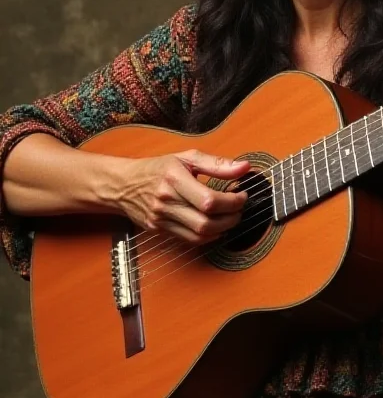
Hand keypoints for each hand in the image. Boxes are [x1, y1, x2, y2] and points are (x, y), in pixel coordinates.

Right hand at [115, 149, 249, 243]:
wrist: (123, 184)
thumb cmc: (157, 169)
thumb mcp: (186, 158)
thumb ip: (217, 164)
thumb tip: (244, 167)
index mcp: (174, 178)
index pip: (209, 200)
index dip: (232, 202)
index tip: (242, 196)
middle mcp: (166, 200)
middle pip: (206, 221)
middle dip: (231, 218)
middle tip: (239, 209)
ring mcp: (161, 218)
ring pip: (199, 234)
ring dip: (222, 229)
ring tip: (230, 218)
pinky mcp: (159, 230)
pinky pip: (189, 240)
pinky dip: (207, 236)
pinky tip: (215, 226)